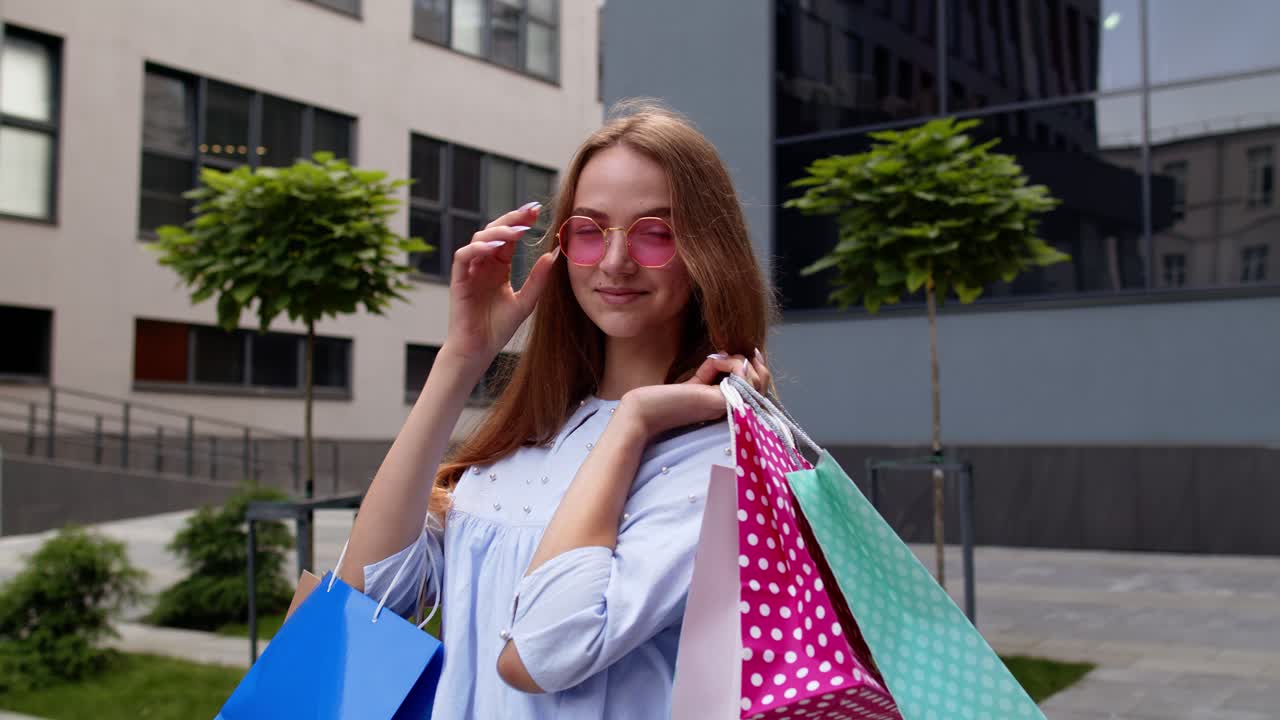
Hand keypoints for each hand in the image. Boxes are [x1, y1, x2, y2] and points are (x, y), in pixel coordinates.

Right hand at [443, 203, 558, 364]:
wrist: (479, 350)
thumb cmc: (498, 328)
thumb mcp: (526, 302)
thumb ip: (538, 279)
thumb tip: (554, 254)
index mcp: (499, 267)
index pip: (509, 237)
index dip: (521, 222)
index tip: (538, 211)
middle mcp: (483, 264)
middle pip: (494, 231)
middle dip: (512, 219)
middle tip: (531, 212)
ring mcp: (470, 270)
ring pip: (479, 239)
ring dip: (498, 232)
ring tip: (518, 232)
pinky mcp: (458, 280)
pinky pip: (463, 256)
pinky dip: (477, 249)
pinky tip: (494, 248)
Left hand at [617, 349, 772, 441]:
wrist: (644, 411)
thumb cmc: (665, 399)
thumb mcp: (697, 381)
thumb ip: (714, 370)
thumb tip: (729, 355)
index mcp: (728, 407)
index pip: (758, 389)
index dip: (757, 368)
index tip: (747, 353)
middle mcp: (733, 410)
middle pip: (763, 385)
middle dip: (754, 364)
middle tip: (733, 355)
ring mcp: (729, 408)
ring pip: (757, 381)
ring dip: (740, 361)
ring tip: (718, 360)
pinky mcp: (721, 402)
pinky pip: (742, 378)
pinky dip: (732, 363)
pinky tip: (714, 362)